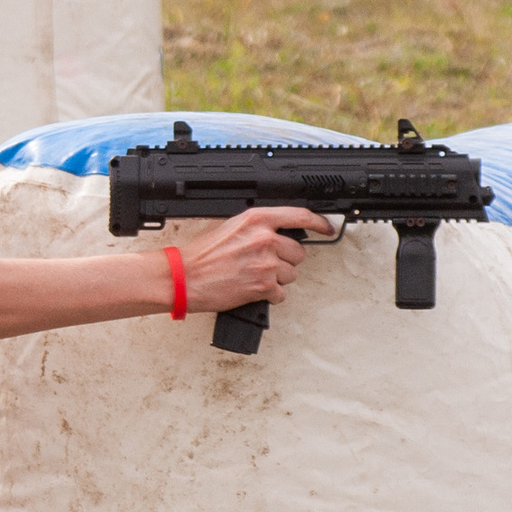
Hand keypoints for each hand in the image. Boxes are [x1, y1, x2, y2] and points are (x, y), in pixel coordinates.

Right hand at [179, 207, 329, 309]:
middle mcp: (265, 239)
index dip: (319, 223)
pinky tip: (252, 290)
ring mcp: (266, 264)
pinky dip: (270, 295)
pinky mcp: (263, 287)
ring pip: (291, 275)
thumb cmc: (200, 255)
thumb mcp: (229, 227)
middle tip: (265, 264)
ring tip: (254, 277)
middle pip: (298, 252)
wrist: (184, 278)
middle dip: (286, 260)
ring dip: (278, 279)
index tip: (327, 229)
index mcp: (257, 220)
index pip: (300, 216)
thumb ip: (256, 228)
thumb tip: (276, 234)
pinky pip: (281, 294)